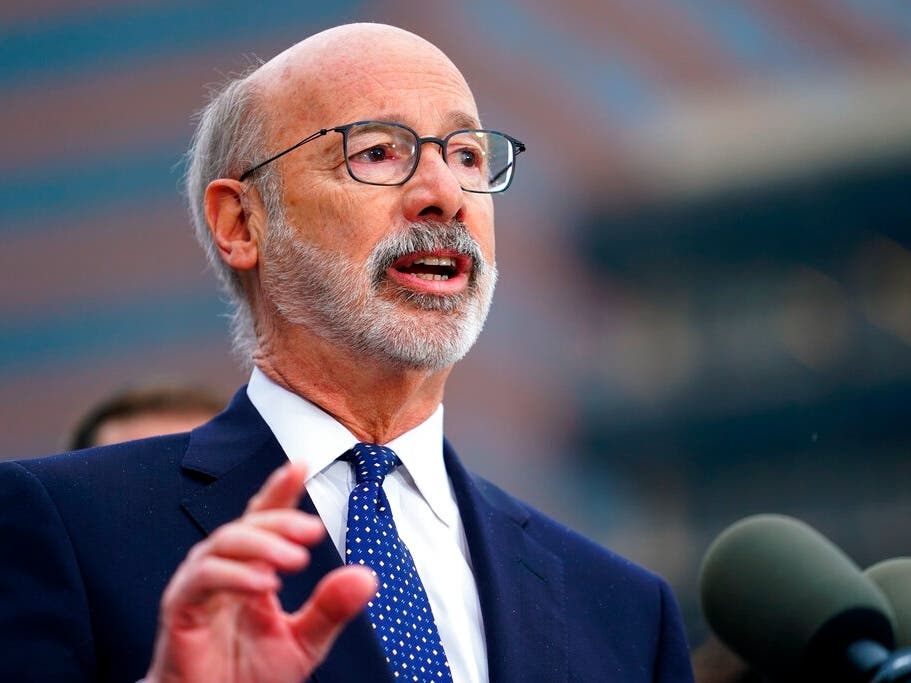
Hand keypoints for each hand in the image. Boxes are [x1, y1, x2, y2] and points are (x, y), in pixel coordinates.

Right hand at [145, 462, 375, 682]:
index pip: (264, 519)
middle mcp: (223, 569)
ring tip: (295, 561)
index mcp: (252, 569)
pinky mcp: (180, 610)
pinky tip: (264, 584)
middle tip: (313, 532)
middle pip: (246, 525)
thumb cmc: (248, 677)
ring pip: (223, 543)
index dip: (280, 490)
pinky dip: (233, 576)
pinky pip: (201, 578)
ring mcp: (198, 587)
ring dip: (261, 545)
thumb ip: (331, 609)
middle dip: (280, 520)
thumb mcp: (303, 642)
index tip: (301, 464)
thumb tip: (367, 576)